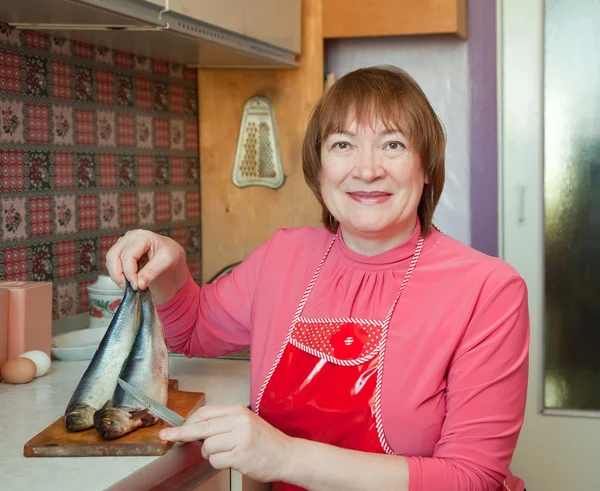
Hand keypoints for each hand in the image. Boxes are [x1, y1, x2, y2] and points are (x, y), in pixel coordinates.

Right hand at [105, 229, 187, 303]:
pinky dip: (117, 274)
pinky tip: (129, 281)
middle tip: (131, 288)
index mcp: (143, 236)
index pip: (128, 255)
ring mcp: (124, 243)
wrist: (171, 256)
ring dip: (116, 276)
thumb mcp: (168, 261)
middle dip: (119, 275)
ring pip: (110, 260)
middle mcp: (130, 237)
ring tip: (130, 286)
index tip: (137, 286)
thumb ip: (152, 271)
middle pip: (113, 256)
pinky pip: (112, 264)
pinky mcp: (120, 251)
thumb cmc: (171, 255)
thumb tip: (139, 284)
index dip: (129, 273)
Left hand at [158, 404, 293, 482]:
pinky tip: (233, 460)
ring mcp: (239, 438)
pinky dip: (220, 463)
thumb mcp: (244, 422)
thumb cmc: (264, 440)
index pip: (204, 413)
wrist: (286, 454)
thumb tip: (194, 429)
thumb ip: (222, 423)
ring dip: (211, 454)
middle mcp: (237, 421)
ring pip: (207, 448)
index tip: (172, 429)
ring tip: (228, 453)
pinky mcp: (240, 455)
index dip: (186, 422)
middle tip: (167, 436)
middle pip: (200, 428)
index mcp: (237, 411)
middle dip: (181, 434)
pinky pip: (216, 461)